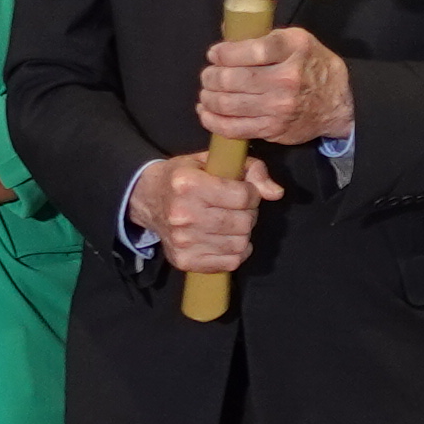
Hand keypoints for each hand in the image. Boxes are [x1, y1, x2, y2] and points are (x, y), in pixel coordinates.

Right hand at [138, 149, 274, 275]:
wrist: (146, 199)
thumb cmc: (183, 177)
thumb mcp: (212, 161)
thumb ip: (250, 169)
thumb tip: (276, 192)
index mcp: (188, 184)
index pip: (243, 196)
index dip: (252, 193)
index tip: (245, 191)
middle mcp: (183, 214)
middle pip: (243, 222)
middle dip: (249, 213)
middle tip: (238, 208)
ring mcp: (183, 241)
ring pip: (240, 243)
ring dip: (243, 233)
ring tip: (231, 223)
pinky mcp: (184, 260)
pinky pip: (229, 263)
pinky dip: (235, 252)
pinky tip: (225, 239)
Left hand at [193, 23, 354, 148]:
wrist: (338, 103)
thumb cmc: (313, 66)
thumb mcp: (297, 40)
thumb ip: (264, 37)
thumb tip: (226, 32)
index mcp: (292, 49)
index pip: (248, 50)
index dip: (223, 53)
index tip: (214, 54)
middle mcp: (286, 79)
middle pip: (232, 79)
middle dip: (211, 76)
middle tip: (208, 75)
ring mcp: (279, 107)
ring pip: (228, 104)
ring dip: (208, 97)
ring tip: (206, 92)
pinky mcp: (272, 129)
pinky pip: (234, 128)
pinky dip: (213, 120)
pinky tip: (206, 112)